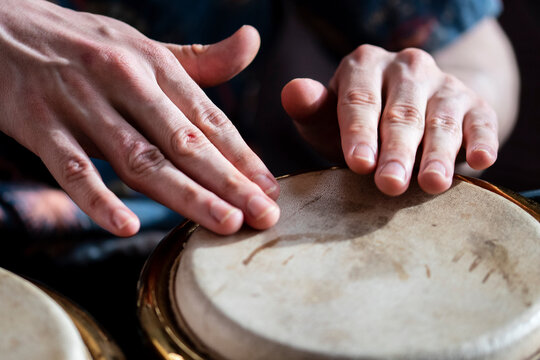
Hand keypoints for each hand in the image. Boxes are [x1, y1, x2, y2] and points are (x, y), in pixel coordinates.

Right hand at [0, 0, 279, 235]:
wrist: (3, 26)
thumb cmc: (87, 45)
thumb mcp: (145, 46)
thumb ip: (201, 59)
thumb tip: (252, 42)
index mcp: (156, 66)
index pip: (209, 120)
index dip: (243, 157)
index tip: (271, 190)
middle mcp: (126, 83)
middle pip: (185, 143)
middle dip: (229, 182)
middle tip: (263, 216)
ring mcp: (82, 105)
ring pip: (140, 159)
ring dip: (185, 195)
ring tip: (224, 223)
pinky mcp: (40, 126)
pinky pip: (73, 169)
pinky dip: (98, 198)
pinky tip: (128, 225)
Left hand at [282, 45, 497, 195]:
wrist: (410, 117)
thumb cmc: (358, 125)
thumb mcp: (328, 119)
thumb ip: (311, 109)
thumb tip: (292, 92)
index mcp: (364, 65)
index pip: (359, 100)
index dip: (358, 133)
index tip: (358, 163)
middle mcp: (406, 66)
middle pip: (401, 113)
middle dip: (396, 150)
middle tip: (389, 183)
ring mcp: (444, 83)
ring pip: (441, 119)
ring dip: (436, 153)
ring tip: (431, 182)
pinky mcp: (475, 104)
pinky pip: (482, 122)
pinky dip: (483, 139)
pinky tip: (481, 159)